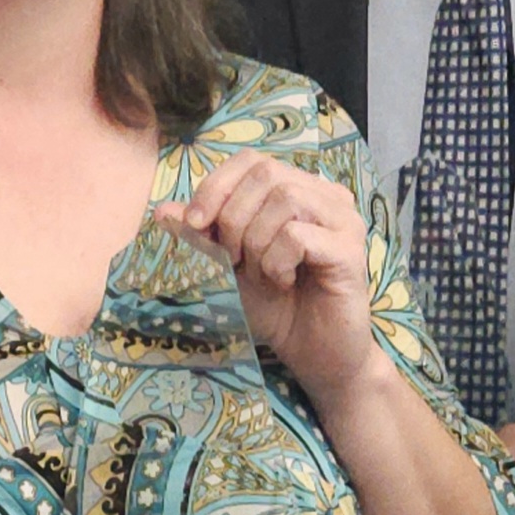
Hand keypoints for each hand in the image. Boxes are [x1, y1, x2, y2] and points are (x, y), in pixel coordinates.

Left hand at [170, 154, 380, 402]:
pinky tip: (283, 282)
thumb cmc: (275, 306)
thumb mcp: (226, 267)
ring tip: (262, 273)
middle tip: (235, 259)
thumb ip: (200, 237)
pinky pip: (298, 235)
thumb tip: (163, 209)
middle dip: (234, 217)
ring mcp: (344, 221)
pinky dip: (276, 260)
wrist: (312, 353)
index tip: (195, 223)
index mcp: (300, 190)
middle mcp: (327, 197)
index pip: (252, 160)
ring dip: (257, 241)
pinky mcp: (350, 250)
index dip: (217, 186)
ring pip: (285, 198)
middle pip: (266, 174)